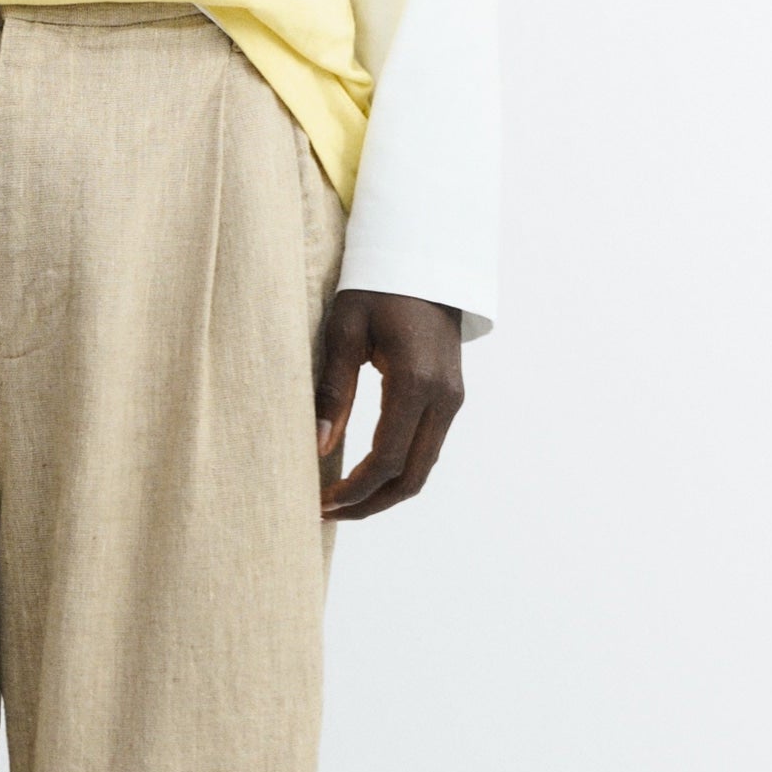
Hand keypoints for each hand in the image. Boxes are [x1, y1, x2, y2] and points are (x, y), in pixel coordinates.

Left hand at [316, 290, 464, 521]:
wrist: (425, 258)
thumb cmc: (376, 288)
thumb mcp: (344, 332)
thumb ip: (332, 392)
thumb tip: (318, 449)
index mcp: (415, 382)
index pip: (386, 460)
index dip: (353, 491)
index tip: (320, 503)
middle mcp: (443, 398)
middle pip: (411, 478)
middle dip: (369, 505)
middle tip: (326, 513)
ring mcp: (452, 399)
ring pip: (422, 469)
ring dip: (384, 493)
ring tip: (342, 502)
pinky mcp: (451, 398)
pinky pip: (426, 449)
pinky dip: (398, 472)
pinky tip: (365, 476)